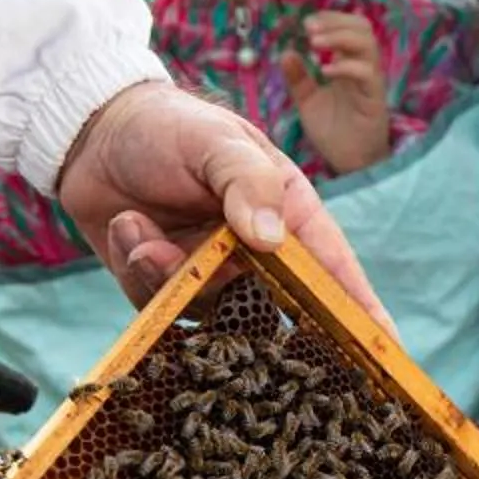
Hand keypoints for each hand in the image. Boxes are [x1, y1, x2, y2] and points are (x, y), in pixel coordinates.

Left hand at [55, 80, 388, 323]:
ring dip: (171, 276)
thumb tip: (271, 240)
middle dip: (245, 311)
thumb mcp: (217, 142)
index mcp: (287, 215)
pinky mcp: (162, 287)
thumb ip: (247, 183)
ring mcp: (208, 275)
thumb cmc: (171, 126)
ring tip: (144, 230)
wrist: (94, 132)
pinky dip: (140, 269)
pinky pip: (159, 306)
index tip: (385, 352)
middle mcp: (254, 254)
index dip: (360, 313)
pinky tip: (129, 226)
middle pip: (272, 309)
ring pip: (208, 313)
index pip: (333, 271)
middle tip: (219, 300)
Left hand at [279, 13, 391, 175]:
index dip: (330, 19)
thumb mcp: (309, 101)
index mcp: (349, 65)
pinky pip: (367, 74)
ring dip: (340, 38)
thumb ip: (299, 78)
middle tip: (308, 28)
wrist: (349, 164)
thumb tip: (286, 52)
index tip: (306, 23)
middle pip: (362, 28)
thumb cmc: (333, 133)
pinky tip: (325, 71)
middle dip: (335, 22)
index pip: (349, 28)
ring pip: (368, 45)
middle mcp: (363, 69)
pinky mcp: (375, 100)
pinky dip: (346, 66)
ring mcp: (371, 83)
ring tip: (315, 43)